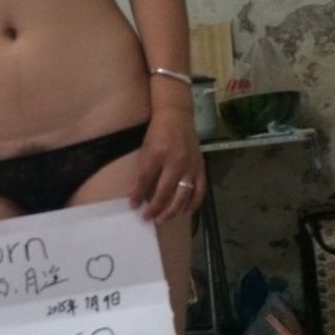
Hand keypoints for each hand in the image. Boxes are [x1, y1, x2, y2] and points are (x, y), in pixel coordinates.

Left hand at [129, 108, 205, 222]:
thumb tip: (135, 195)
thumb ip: (142, 172)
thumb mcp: (145, 150)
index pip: (145, 180)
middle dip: (154, 208)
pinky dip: (193, 203)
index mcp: (158, 155)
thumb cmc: (157, 132)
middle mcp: (176, 162)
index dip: (138, 196)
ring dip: (171, 210)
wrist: (177, 115)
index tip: (133, 206)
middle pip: (164, 192)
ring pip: (182, 195)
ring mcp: (190, 165)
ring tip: (162, 219)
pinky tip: (185, 213)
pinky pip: (199, 189)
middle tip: (146, 218)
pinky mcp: (200, 167)